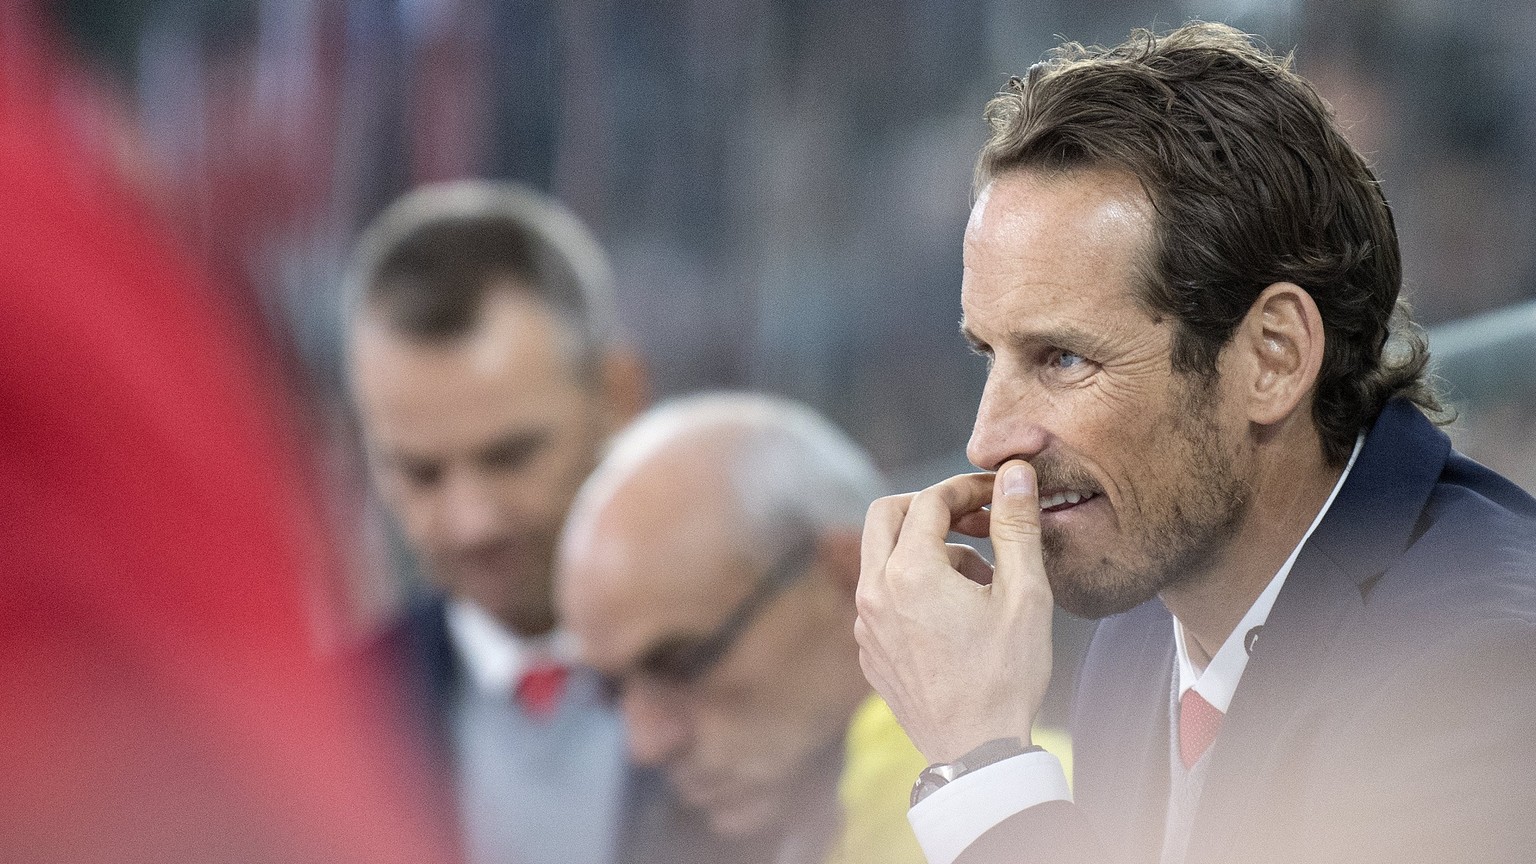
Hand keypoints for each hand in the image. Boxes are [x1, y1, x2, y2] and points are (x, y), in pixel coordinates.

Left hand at [854, 460, 1054, 763]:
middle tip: (973, 520)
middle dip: (929, 507)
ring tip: (980, 580)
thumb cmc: (1006, 675)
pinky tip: (955, 614)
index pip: (929, 501)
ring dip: (924, 549)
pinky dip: (911, 586)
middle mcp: (873, 593)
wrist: (977, 752)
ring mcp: (865, 624)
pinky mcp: (868, 649)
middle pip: (886, 514)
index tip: (996, 494)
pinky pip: (880, 596)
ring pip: (881, 557)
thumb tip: (1014, 472)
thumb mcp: (1025, 595)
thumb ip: (1016, 525)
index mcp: (909, 573)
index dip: (966, 488)